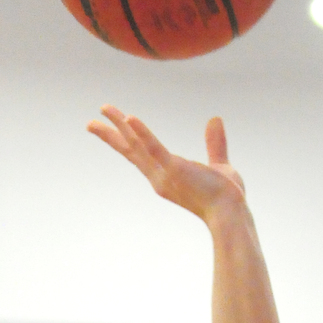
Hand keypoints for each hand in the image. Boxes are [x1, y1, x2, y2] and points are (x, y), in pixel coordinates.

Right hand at [87, 108, 245, 222]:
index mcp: (167, 176)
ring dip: (118, 125)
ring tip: (103, 108)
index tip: (118, 125)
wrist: (232, 214)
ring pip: (136, 145)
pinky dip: (142, 132)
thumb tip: (215, 119)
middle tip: (90, 123)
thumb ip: (214, 144)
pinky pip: (154, 148)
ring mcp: (164, 174)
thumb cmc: (227, 198)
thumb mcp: (219, 165)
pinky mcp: (174, 169)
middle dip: (110, 135)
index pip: (143, 155)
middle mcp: (159, 177)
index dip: (128, 140)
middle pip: (130, 151)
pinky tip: (129, 117)